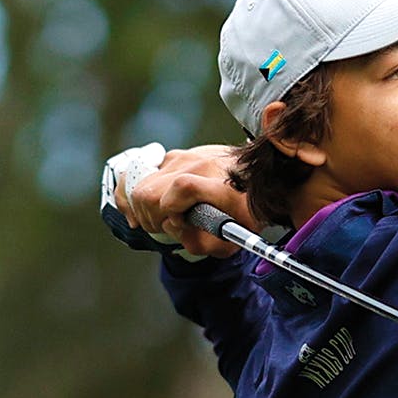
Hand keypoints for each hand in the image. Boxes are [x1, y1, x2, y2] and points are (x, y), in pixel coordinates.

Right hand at [117, 145, 252, 258]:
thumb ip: (201, 243)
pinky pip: (143, 172)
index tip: (180, 223)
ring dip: (142, 206)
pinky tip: (145, 206)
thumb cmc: (247, 210)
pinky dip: (138, 191)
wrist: (259, 178)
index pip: (183, 187)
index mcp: (220, 184)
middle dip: (150, 217)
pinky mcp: (176, 155)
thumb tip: (171, 229)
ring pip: (141, 182)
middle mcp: (199, 165)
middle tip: (163, 227)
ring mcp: (185, 156)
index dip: (171, 209)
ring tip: (159, 218)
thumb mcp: (234, 238)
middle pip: (150, 191)